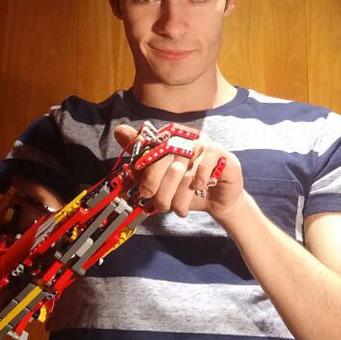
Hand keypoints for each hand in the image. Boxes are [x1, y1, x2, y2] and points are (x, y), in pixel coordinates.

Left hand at [113, 124, 244, 220]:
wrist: (216, 202)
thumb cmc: (186, 191)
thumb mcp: (161, 182)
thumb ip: (141, 162)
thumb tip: (119, 131)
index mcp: (169, 139)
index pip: (153, 148)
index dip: (147, 172)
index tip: (145, 193)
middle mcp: (186, 138)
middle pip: (167, 155)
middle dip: (161, 186)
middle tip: (160, 205)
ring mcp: (204, 144)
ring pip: (185, 165)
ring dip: (180, 192)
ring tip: (179, 208)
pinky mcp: (221, 154)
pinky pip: (205, 163)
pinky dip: (199, 179)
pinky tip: (199, 189)